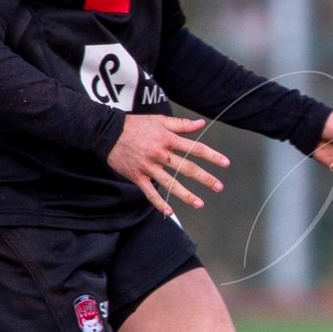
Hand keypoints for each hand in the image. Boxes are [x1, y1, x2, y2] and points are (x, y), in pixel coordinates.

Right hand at [105, 114, 229, 215]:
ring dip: (186, 194)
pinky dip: (159, 202)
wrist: (107, 132)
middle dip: (204, 178)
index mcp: (168, 139)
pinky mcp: (137, 176)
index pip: (194, 148)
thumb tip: (200, 124)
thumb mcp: (159, 120)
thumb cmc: (135, 125)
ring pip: (170, 183)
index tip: (225, 163)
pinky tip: (170, 211)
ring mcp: (148, 167)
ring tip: (199, 204)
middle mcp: (160, 154)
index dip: (212, 156)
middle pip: (186, 168)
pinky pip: (149, 192)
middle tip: (219, 187)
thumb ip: (181, 124)